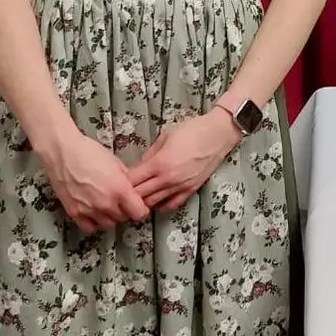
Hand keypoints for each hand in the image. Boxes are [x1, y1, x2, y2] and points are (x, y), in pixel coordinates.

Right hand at [37, 129, 148, 233]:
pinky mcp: (75, 212)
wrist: (63, 152)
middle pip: (124, 218)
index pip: (139, 213)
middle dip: (124, 210)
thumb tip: (132, 189)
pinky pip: (89, 227)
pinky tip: (93, 212)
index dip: (140, 209)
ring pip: (108, 224)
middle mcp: (105, 203)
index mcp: (119, 190)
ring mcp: (89, 210)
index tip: (138, 206)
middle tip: (120, 201)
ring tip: (106, 205)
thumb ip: (127, 180)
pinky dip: (93, 222)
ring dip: (110, 217)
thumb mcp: (116, 163)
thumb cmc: (87, 152)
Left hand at [128, 112, 242, 212]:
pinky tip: (156, 199)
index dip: (122, 182)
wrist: (218, 134)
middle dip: (129, 194)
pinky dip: (160, 205)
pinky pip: (171, 205)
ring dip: (143, 201)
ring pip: (153, 203)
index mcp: (159, 163)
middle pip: (140, 196)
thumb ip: (150, 153)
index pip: (133, 181)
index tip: (117, 179)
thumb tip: (140, 166)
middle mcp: (168, 179)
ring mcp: (180, 187)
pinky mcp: (190, 190)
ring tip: (137, 196)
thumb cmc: (192, 130)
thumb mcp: (165, 136)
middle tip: (124, 190)